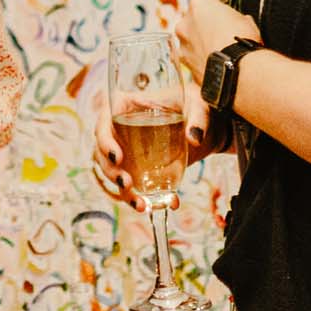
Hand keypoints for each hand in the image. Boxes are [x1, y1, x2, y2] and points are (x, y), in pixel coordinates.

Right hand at [96, 74, 222, 206]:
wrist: (207, 127)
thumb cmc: (196, 106)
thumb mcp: (199, 105)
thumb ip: (198, 119)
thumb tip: (193, 137)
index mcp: (125, 107)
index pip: (104, 123)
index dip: (105, 142)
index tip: (118, 157)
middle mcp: (120, 129)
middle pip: (103, 153)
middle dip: (111, 172)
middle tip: (127, 184)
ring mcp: (127, 151)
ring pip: (114, 173)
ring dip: (123, 192)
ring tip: (141, 205)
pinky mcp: (139, 169)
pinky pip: (134, 186)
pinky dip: (145, 198)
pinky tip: (161, 205)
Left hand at [174, 0, 258, 89]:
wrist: (237, 73)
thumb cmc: (242, 42)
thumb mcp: (245, 21)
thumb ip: (234, 16)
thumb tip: (236, 22)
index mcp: (200, 5)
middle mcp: (185, 22)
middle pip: (194, 14)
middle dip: (206, 17)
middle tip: (220, 22)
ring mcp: (183, 44)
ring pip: (190, 36)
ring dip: (201, 38)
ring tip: (219, 45)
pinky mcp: (185, 63)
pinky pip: (193, 55)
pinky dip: (201, 55)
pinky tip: (215, 59)